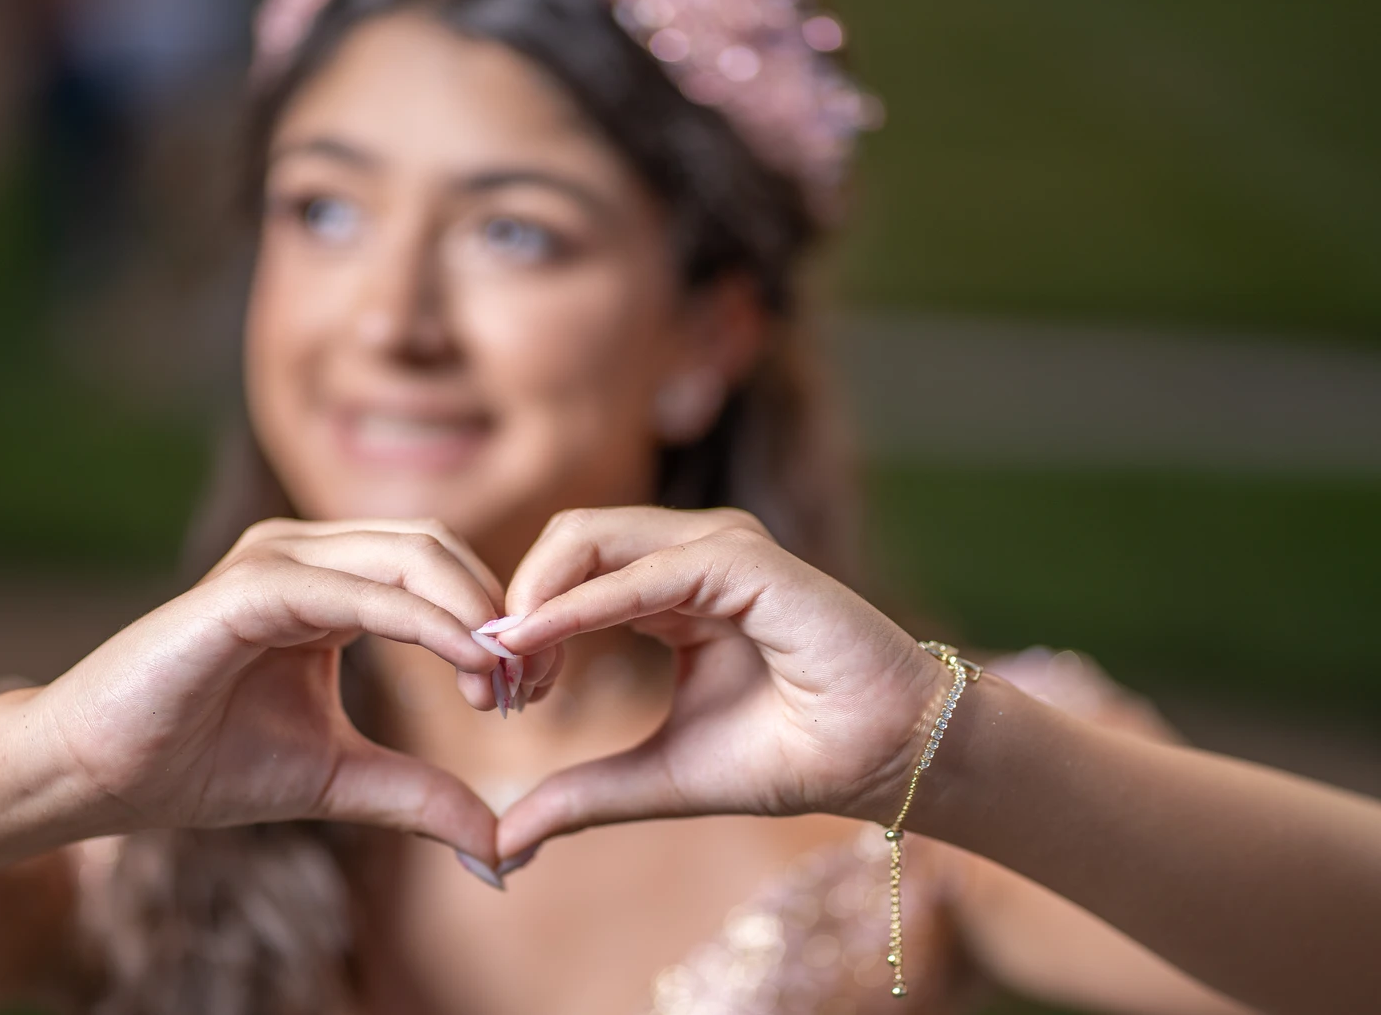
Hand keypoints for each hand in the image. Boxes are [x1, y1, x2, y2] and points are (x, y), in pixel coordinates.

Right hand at [28, 518, 541, 862]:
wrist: (96, 777)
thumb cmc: (203, 764)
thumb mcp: (337, 779)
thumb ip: (417, 794)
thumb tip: (499, 847)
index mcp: (326, 582)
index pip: (436, 570)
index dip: (494, 622)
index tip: (529, 696)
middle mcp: (303, 554)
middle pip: (436, 550)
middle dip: (497, 612)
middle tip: (529, 690)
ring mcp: (274, 560)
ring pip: (408, 555)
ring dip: (472, 613)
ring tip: (502, 684)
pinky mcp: (248, 587)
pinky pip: (357, 591)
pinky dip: (423, 621)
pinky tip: (465, 662)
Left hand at [487, 507, 949, 861]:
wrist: (883, 760)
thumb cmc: (786, 755)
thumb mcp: (660, 775)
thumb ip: (583, 794)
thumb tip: (502, 842)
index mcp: (672, 585)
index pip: (567, 571)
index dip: (521, 625)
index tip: (497, 697)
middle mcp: (691, 552)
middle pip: (567, 543)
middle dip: (516, 605)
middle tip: (499, 683)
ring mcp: (719, 547)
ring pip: (590, 537)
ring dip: (537, 602)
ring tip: (519, 673)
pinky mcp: (746, 560)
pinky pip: (643, 573)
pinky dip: (582, 607)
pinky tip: (541, 646)